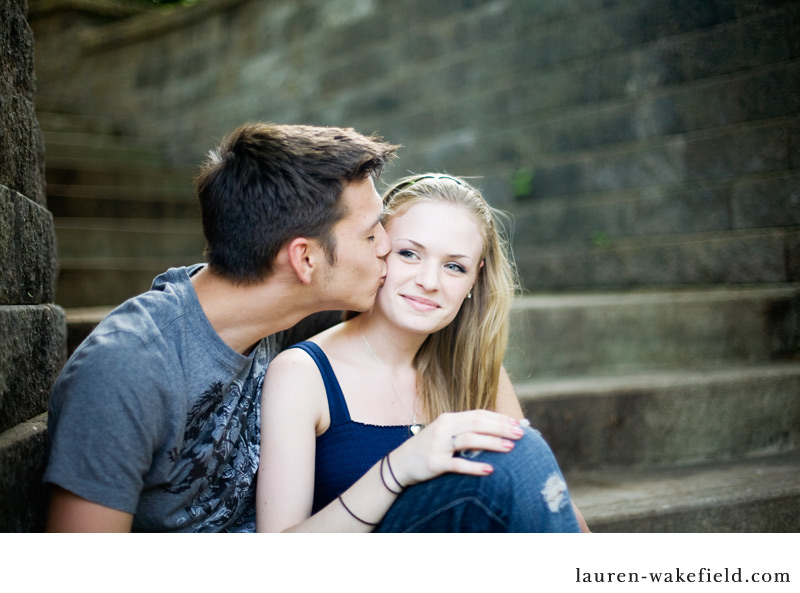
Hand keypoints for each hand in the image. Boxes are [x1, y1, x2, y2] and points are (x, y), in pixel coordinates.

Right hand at [388, 410, 523, 487]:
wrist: (401, 463)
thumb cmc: (429, 448)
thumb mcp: (445, 434)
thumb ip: (466, 430)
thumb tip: (495, 429)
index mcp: (449, 418)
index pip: (478, 414)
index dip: (499, 419)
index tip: (517, 424)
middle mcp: (444, 428)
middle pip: (477, 424)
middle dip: (501, 428)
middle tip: (520, 434)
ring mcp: (438, 445)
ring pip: (469, 440)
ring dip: (492, 442)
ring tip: (510, 448)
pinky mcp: (435, 463)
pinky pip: (457, 464)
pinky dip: (474, 467)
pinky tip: (490, 470)